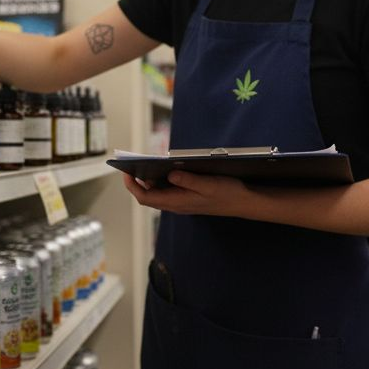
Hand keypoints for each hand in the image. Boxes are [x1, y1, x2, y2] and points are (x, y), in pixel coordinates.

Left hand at [122, 171, 247, 216]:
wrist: (243, 202)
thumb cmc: (226, 192)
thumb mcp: (208, 184)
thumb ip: (188, 180)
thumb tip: (169, 174)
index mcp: (177, 202)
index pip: (146, 198)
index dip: (132, 186)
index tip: (126, 172)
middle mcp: (176, 204)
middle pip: (148, 196)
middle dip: (136, 182)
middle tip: (131, 165)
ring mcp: (181, 202)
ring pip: (157, 194)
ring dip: (148, 181)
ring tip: (143, 164)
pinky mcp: (187, 198)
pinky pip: (167, 191)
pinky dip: (160, 181)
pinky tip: (162, 169)